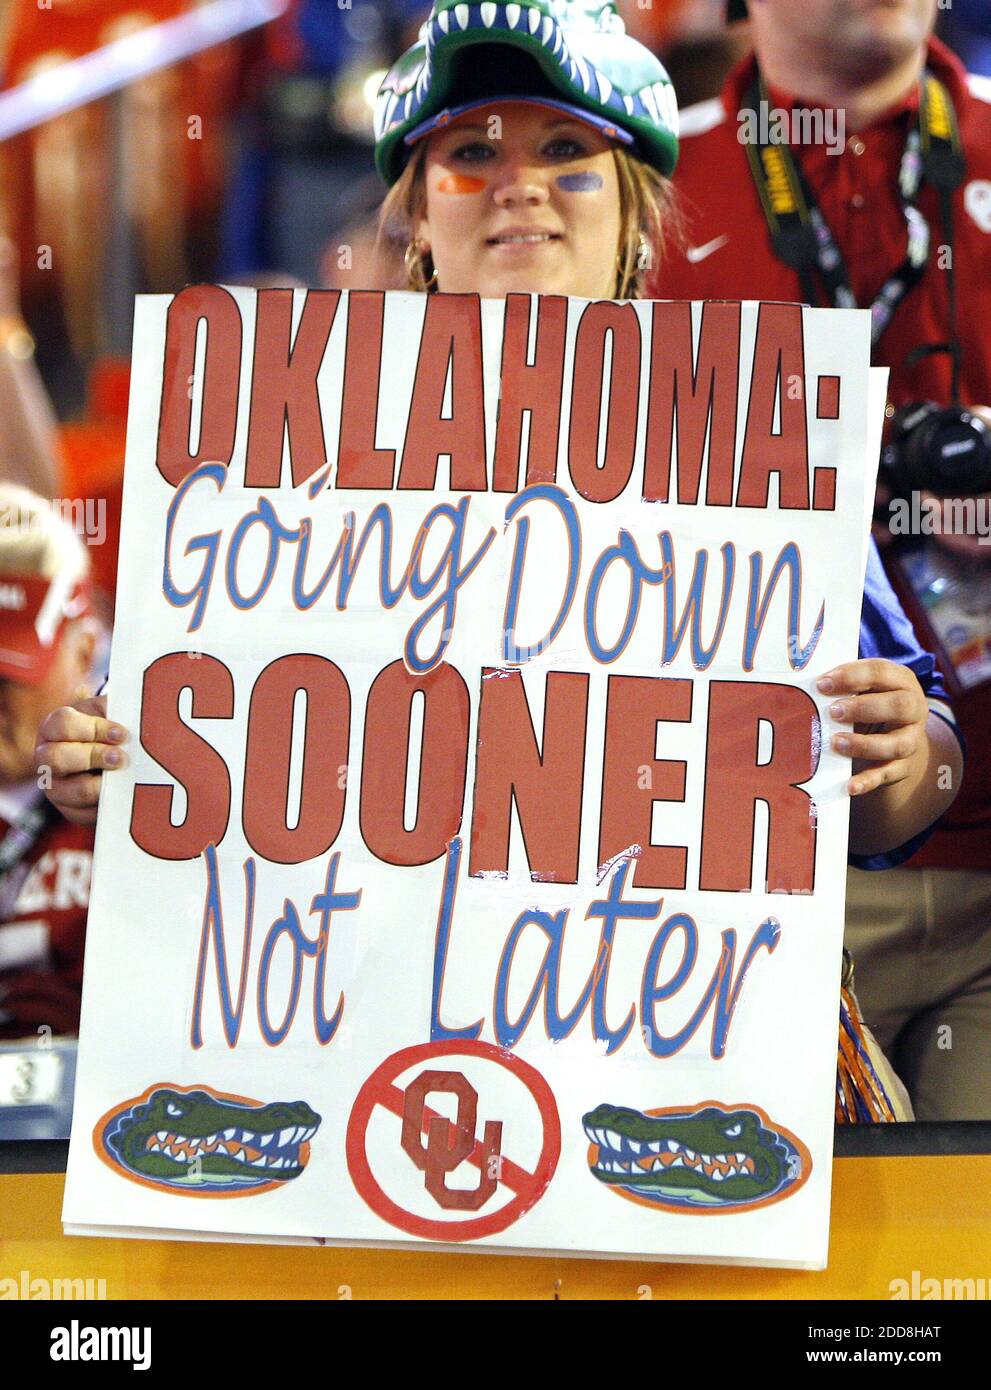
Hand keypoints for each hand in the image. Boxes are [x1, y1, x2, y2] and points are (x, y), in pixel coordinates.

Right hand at [35, 690, 128, 824]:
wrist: (105, 761)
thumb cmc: (104, 732)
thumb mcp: (105, 714)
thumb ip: (113, 707)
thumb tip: (129, 707)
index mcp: (52, 728)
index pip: (62, 723)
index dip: (94, 728)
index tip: (121, 734)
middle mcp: (45, 758)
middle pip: (56, 757)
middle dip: (93, 756)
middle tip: (121, 758)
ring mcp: (55, 787)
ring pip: (72, 790)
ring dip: (102, 785)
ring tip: (122, 777)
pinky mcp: (70, 811)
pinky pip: (87, 814)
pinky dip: (108, 804)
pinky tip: (121, 794)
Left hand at [817, 659, 927, 796]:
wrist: (898, 738)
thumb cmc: (871, 704)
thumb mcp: (864, 689)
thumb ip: (844, 686)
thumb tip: (805, 686)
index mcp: (901, 681)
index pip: (880, 672)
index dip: (851, 676)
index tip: (822, 684)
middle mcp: (913, 709)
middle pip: (899, 706)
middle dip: (863, 708)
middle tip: (833, 712)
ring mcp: (911, 739)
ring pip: (897, 744)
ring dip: (864, 744)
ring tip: (835, 743)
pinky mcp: (903, 767)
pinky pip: (888, 775)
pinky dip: (868, 781)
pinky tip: (850, 786)